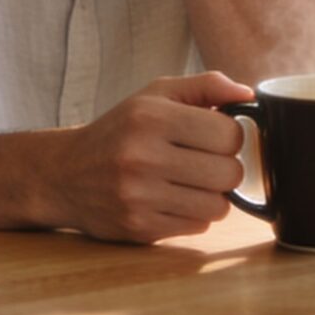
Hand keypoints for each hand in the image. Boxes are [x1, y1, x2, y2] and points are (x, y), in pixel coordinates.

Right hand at [41, 72, 251, 242]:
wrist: (65, 174)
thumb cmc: (120, 130)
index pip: (229, 134)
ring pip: (218, 206)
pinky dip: (193, 214)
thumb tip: (249, 95)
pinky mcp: (139, 228)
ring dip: (212, 195)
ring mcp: (139, 196)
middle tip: (204, 162)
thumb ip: (205, 87)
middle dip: (223, 167)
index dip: (230, 136)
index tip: (213, 137)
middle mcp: (143, 156)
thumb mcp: (155, 95)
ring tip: (190, 182)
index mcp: (151, 117)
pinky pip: (197, 226)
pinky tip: (172, 200)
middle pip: (229, 173)